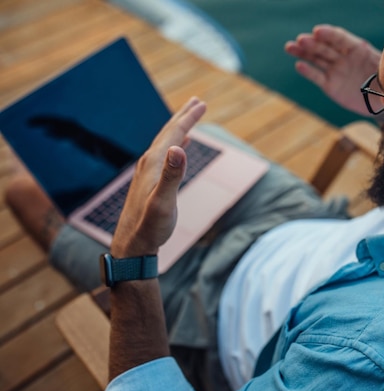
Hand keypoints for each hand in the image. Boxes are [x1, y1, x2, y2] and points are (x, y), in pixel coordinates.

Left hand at [110, 97, 205, 258]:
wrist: (131, 246)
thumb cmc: (149, 227)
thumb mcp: (163, 203)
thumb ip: (172, 176)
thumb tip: (179, 147)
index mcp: (154, 164)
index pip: (173, 134)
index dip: (188, 119)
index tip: (202, 104)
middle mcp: (148, 164)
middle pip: (168, 134)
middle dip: (183, 117)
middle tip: (197, 102)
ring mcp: (147, 173)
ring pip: (165, 143)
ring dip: (178, 130)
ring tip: (189, 119)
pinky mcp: (149, 183)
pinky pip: (164, 157)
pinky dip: (175, 147)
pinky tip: (179, 148)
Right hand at [285, 24, 380, 115]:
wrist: (383, 101)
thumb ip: (376, 62)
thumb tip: (375, 60)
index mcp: (357, 48)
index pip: (339, 38)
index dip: (328, 33)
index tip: (317, 31)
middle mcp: (343, 57)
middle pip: (325, 47)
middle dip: (312, 43)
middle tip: (300, 40)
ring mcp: (335, 70)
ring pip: (317, 59)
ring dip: (303, 53)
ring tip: (289, 47)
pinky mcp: (330, 85)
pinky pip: (317, 77)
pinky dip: (308, 71)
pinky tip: (298, 65)